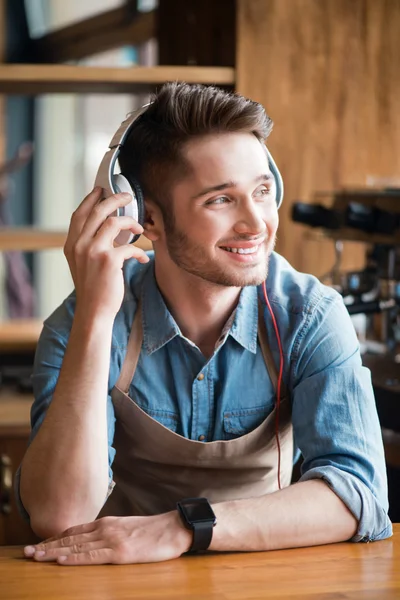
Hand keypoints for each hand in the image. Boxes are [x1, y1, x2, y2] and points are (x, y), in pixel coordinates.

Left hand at [24, 512, 191, 564]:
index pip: (74, 530)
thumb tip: (94, 541)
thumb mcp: (127, 528)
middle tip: (27, 552)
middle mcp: (105, 528)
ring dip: (54, 552)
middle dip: (47, 545)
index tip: (39, 544)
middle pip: (70, 537)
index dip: (55, 538)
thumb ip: (109, 533)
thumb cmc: (153, 531)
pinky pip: (92, 556)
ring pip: (76, 546)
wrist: (173, 528)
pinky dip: (75, 558)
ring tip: (36, 557)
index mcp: (107, 523)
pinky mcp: (120, 552)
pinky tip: (62, 560)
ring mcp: (111, 539)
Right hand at [64, 187, 149, 320]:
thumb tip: (105, 226)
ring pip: (115, 222)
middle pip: (98, 211)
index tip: (102, 190)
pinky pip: (129, 247)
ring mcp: (93, 252)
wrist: (93, 311)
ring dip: (131, 222)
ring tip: (139, 228)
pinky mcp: (109, 261)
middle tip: (128, 197)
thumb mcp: (82, 263)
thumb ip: (87, 244)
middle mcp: (80, 245)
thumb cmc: (92, 289)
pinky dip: (139, 252)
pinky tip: (142, 258)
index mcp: (71, 244)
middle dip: (115, 199)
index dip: (91, 199)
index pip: (79, 213)